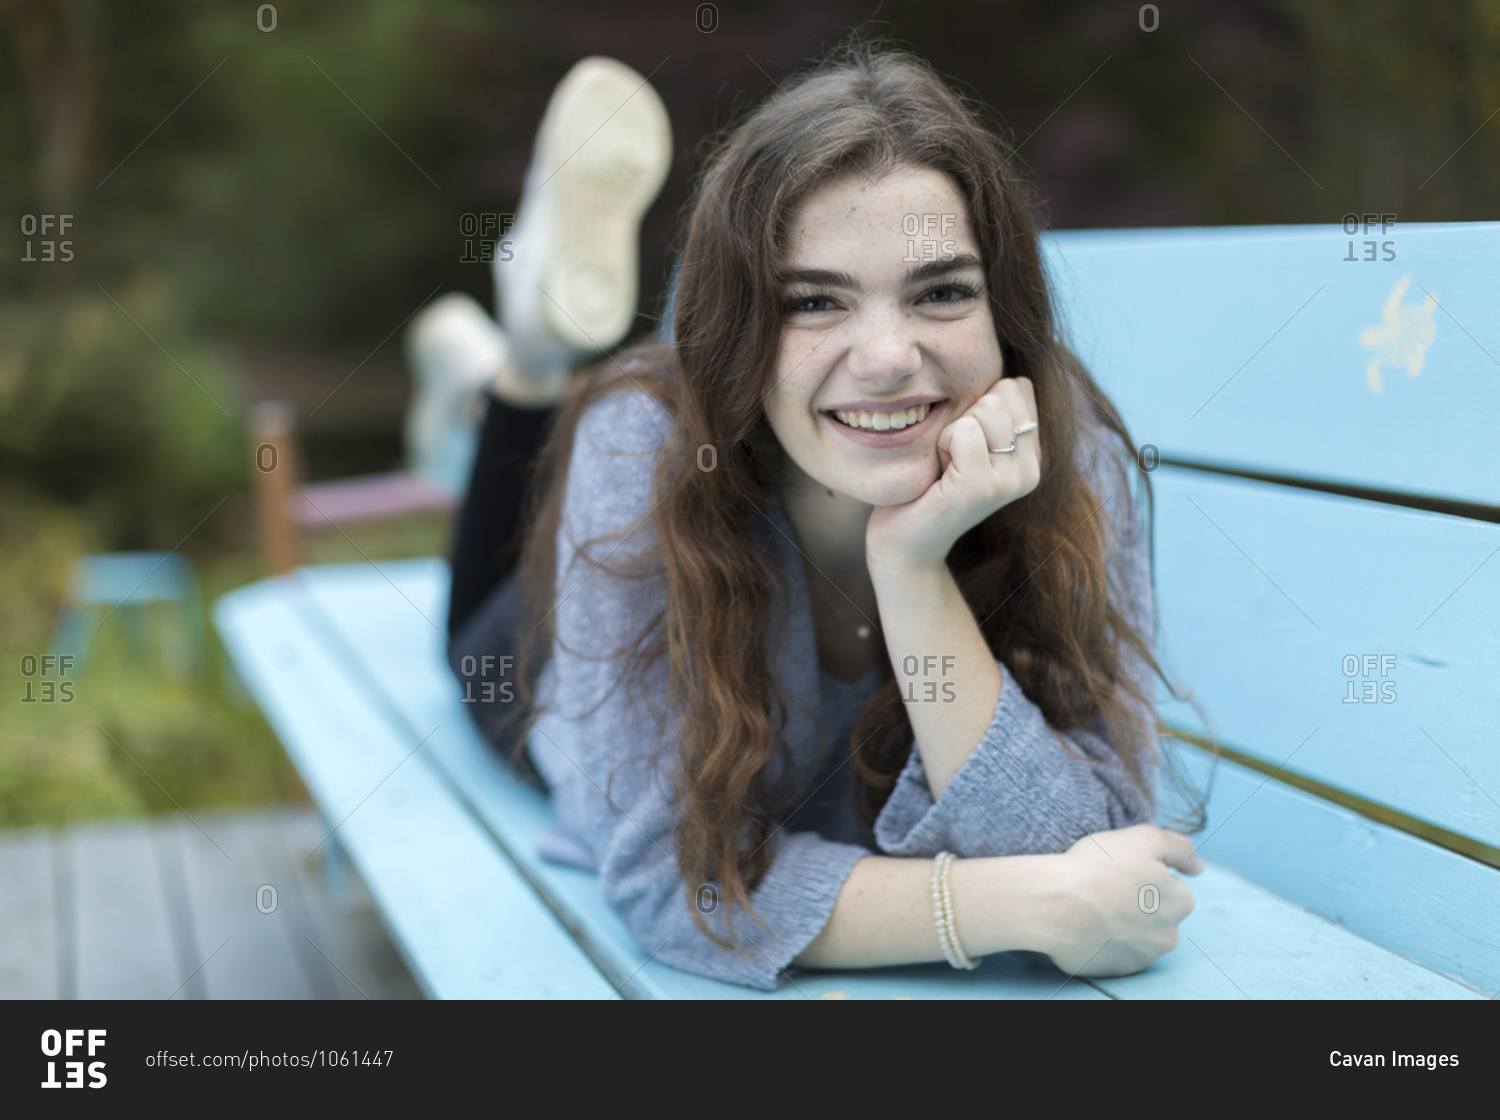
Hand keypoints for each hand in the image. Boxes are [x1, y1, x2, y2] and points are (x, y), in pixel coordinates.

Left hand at [865, 376, 1040, 575]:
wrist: (904, 542)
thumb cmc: (927, 484)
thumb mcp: (965, 439)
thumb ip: (989, 408)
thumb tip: (1008, 370)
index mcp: (1032, 454)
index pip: (1017, 387)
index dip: (977, 404)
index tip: (961, 445)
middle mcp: (1031, 469)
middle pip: (1003, 392)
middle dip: (964, 415)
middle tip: (950, 457)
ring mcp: (1010, 481)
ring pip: (986, 408)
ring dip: (952, 430)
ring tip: (945, 466)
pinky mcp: (982, 489)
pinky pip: (964, 431)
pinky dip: (942, 444)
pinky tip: (939, 474)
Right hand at [1042, 824, 1202, 977]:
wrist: (1053, 903)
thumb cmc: (1097, 867)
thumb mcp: (1144, 838)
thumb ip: (1180, 848)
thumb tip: (1198, 867)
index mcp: (1179, 904)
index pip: (1175, 887)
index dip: (1149, 875)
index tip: (1125, 871)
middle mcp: (1167, 937)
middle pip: (1158, 914)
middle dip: (1141, 902)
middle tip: (1109, 887)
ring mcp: (1140, 957)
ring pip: (1138, 935)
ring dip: (1124, 923)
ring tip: (1095, 906)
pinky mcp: (1114, 970)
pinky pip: (1115, 952)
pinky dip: (1105, 940)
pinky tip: (1087, 924)